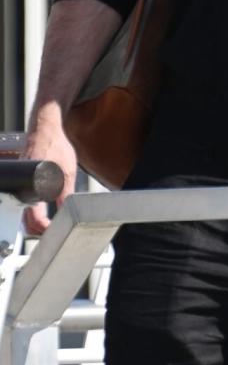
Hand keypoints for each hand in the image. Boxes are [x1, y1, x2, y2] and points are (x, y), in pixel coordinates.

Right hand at [22, 121, 76, 236]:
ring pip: (25, 213)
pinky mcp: (23, 182)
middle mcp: (23, 187)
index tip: (54, 234)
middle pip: (26, 220)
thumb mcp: (67, 173)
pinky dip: (34, 213)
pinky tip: (44, 215)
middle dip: (38, 230)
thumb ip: (66, 195)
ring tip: (50, 227)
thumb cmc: (56, 147)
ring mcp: (21, 185)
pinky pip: (26, 203)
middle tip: (53, 234)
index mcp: (34, 186)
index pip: (34, 218)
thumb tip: (69, 215)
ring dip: (36, 223)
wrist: (45, 129)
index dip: (44, 229)